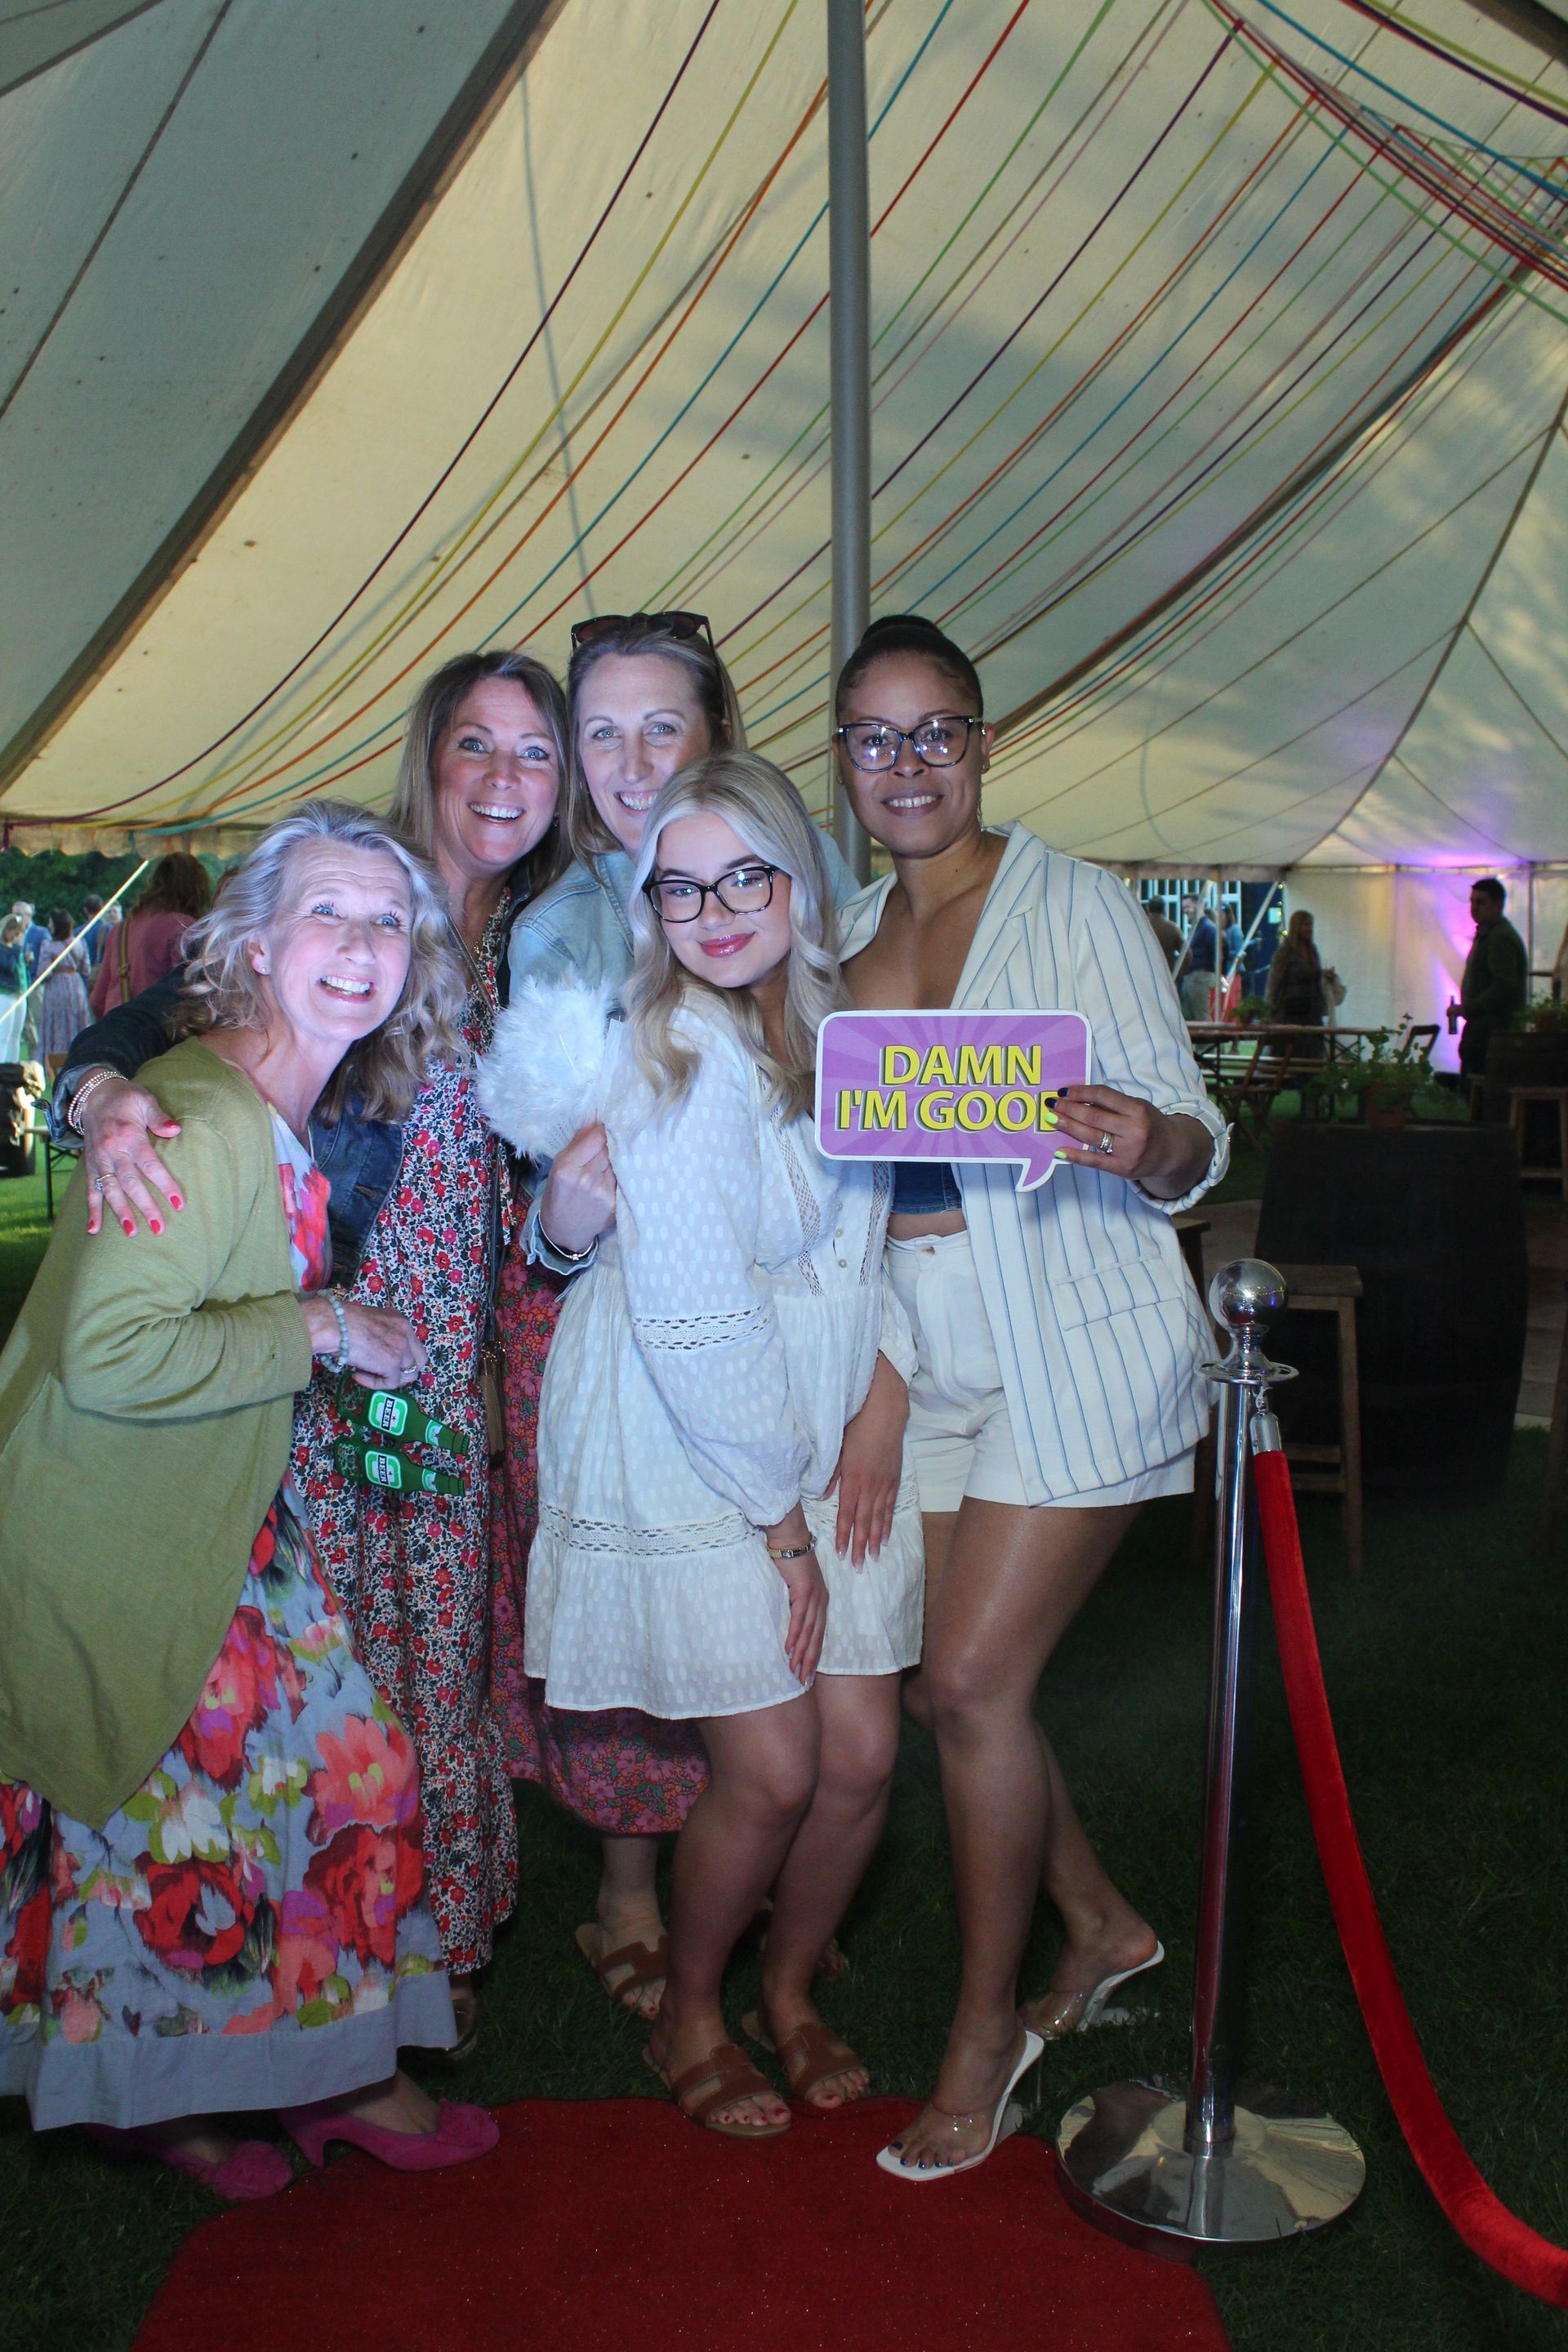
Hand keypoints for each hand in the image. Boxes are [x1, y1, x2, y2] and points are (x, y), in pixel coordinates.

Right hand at [78, 1075, 182, 1236]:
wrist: (93, 1094)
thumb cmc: (126, 1098)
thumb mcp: (144, 1100)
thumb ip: (159, 1117)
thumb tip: (176, 1130)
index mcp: (129, 1136)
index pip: (150, 1165)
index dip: (165, 1184)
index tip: (179, 1203)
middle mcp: (113, 1151)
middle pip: (131, 1183)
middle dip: (145, 1207)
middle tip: (159, 1228)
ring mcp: (99, 1159)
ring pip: (110, 1190)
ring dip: (120, 1212)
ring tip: (132, 1233)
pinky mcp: (90, 1165)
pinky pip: (90, 1189)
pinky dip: (92, 1210)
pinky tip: (94, 1230)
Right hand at [301, 1296, 427, 1388]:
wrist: (334, 1324)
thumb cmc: (342, 1320)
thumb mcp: (369, 1321)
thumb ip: (379, 1333)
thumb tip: (375, 1350)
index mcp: (400, 1321)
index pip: (412, 1345)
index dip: (401, 1357)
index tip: (381, 1360)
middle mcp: (406, 1333)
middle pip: (419, 1361)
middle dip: (403, 1371)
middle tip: (383, 1373)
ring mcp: (401, 1349)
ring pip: (407, 1375)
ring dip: (388, 1378)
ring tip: (367, 1373)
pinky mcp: (392, 1364)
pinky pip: (390, 1383)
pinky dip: (374, 1383)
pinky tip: (357, 1375)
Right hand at [537, 1122, 616, 1256]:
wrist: (564, 1232)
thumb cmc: (559, 1195)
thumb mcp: (558, 1167)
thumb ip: (577, 1143)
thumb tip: (594, 1120)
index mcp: (567, 1168)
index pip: (597, 1138)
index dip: (603, 1130)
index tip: (606, 1127)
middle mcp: (586, 1180)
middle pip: (611, 1149)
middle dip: (612, 1143)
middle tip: (612, 1142)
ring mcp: (603, 1193)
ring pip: (620, 1162)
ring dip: (619, 1158)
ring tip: (613, 1159)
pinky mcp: (615, 1203)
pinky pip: (624, 1179)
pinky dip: (622, 1174)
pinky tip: (616, 1175)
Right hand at [775, 1546, 827, 1683]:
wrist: (790, 1539)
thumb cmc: (789, 1561)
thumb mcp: (794, 1586)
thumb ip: (794, 1603)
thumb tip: (788, 1621)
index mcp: (821, 1601)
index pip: (818, 1634)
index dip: (813, 1654)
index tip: (807, 1673)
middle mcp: (821, 1601)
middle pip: (817, 1637)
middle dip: (810, 1661)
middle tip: (803, 1681)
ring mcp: (815, 1596)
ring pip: (809, 1632)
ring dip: (801, 1653)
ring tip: (795, 1670)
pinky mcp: (805, 1591)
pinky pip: (799, 1618)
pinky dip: (795, 1635)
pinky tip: (789, 1649)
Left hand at [828, 1353, 907, 1565]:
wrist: (885, 1410)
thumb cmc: (856, 1425)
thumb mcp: (838, 1447)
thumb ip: (830, 1474)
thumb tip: (822, 1496)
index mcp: (853, 1478)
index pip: (847, 1513)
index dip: (844, 1534)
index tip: (841, 1552)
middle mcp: (870, 1485)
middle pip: (864, 1521)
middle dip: (860, 1545)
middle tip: (858, 1566)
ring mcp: (885, 1483)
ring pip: (879, 1517)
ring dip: (876, 1539)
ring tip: (873, 1557)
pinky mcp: (894, 1478)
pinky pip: (891, 1506)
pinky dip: (888, 1522)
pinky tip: (886, 1535)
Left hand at [1053, 1085, 1211, 1198]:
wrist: (1172, 1152)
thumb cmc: (1149, 1125)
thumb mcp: (1137, 1108)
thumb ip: (1113, 1104)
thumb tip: (1078, 1098)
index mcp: (1137, 1110)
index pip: (1104, 1096)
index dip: (1082, 1092)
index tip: (1064, 1091)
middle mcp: (1134, 1130)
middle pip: (1094, 1116)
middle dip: (1069, 1109)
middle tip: (1050, 1104)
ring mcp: (1128, 1151)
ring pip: (1091, 1137)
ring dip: (1068, 1126)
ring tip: (1051, 1119)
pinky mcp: (1122, 1168)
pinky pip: (1094, 1161)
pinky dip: (1075, 1156)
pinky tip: (1059, 1150)